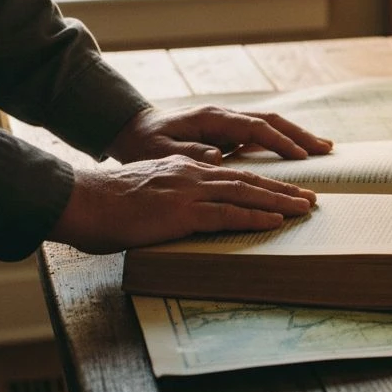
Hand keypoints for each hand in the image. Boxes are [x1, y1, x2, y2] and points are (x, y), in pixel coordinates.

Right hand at [49, 155, 318, 253]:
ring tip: (306, 208)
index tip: (287, 191)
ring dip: (279, 201)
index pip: (234, 175)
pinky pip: (227, 214)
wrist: (80, 201)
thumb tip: (186, 216)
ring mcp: (188, 192)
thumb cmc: (105, 206)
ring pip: (245, 194)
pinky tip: (276, 220)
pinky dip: (255, 216)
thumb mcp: (147, 196)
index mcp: (185, 171)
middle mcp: (192, 176)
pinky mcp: (181, 211)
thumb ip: (171, 200)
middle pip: (248, 180)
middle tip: (311, 198)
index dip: (264, 184)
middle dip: (283, 190)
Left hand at [107, 105, 333, 164]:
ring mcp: (228, 122)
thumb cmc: (143, 144)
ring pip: (270, 124)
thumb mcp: (157, 151)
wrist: (131, 129)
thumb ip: (188, 153)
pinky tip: (298, 151)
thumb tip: (218, 156)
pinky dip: (283, 140)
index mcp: (211, 119)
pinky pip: (262, 133)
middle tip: (327, 149)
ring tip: (323, 148)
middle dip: (300, 135)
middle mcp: (225, 116)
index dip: (280, 142)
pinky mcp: (228, 130)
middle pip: (271, 121)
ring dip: (297, 136)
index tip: (302, 158)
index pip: (255, 128)